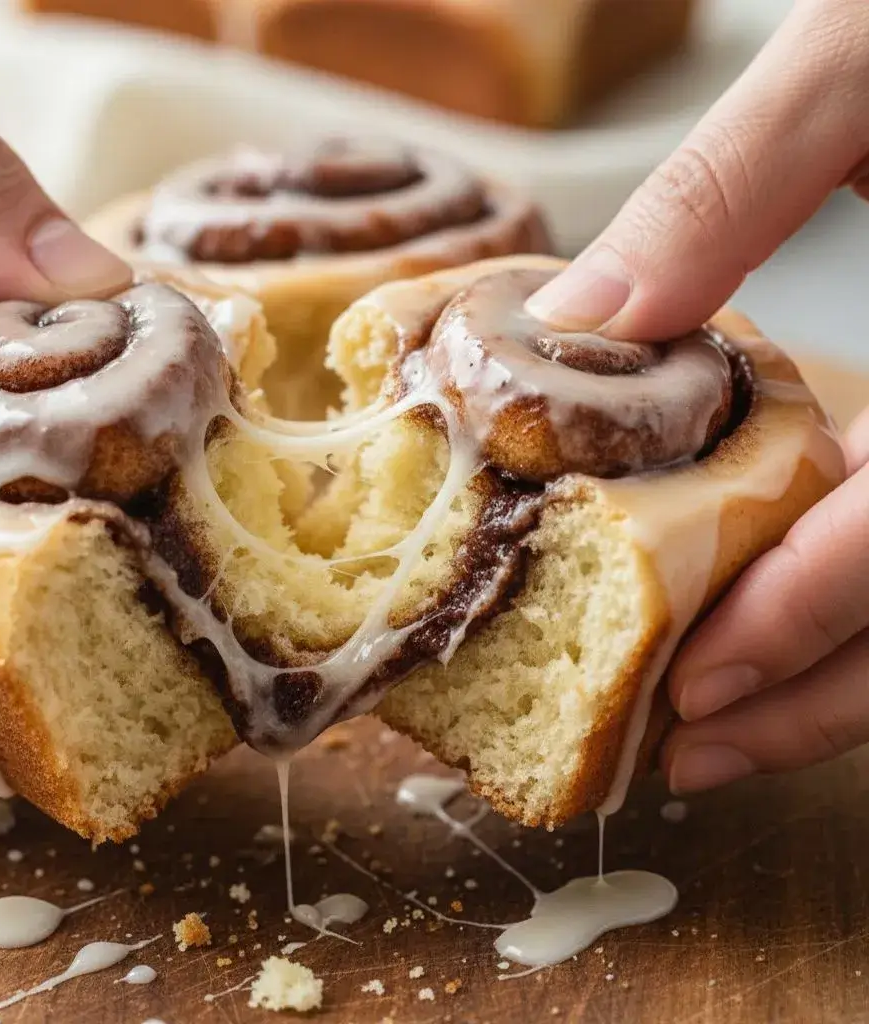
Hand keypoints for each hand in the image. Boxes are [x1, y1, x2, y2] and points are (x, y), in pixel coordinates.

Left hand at [522, 0, 868, 790]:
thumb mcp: (867, 66)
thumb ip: (730, 191)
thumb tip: (576, 324)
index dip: (817, 616)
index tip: (698, 684)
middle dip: (820, 696)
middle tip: (693, 748)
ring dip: (838, 681)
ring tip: (720, 725)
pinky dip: (850, 603)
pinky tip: (768, 617)